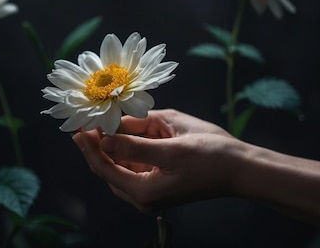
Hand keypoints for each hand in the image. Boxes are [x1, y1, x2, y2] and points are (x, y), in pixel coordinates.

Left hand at [72, 109, 246, 211]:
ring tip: (103, 121)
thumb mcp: (171, 147)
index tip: (78, 126)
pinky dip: (129, 146)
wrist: (241, 168)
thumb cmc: (211, 156)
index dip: (89, 147)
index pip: (104, 169)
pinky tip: (126, 129)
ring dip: (113, 144)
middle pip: (108, 169)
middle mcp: (144, 197)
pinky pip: (135, 163)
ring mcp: (152, 191)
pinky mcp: (159, 182)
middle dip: (97, 144)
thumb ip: (134, 145)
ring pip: (121, 165)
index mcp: (145, 192)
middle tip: (85, 121)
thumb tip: (103, 140)